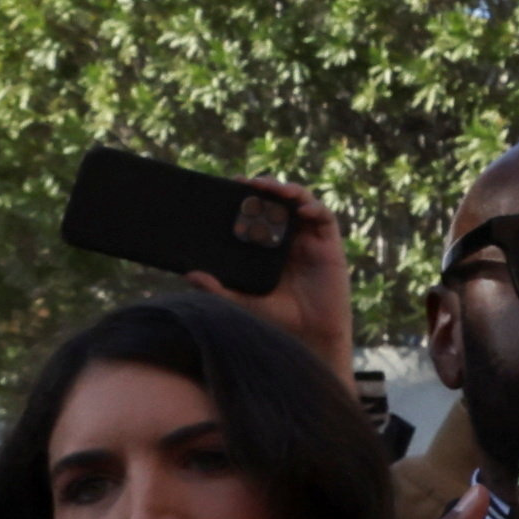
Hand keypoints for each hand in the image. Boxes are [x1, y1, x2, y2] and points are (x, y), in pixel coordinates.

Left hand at [192, 175, 357, 386]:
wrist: (309, 336)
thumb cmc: (277, 320)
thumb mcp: (241, 301)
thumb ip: (218, 288)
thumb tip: (189, 274)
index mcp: (267, 247)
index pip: (257, 213)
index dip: (246, 197)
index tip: (229, 185)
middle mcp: (288, 239)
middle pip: (279, 202)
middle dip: (265, 187)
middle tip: (246, 182)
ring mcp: (309, 241)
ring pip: (302, 204)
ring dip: (290, 191)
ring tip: (273, 189)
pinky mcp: (329, 246)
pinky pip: (325, 218)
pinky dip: (315, 208)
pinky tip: (302, 210)